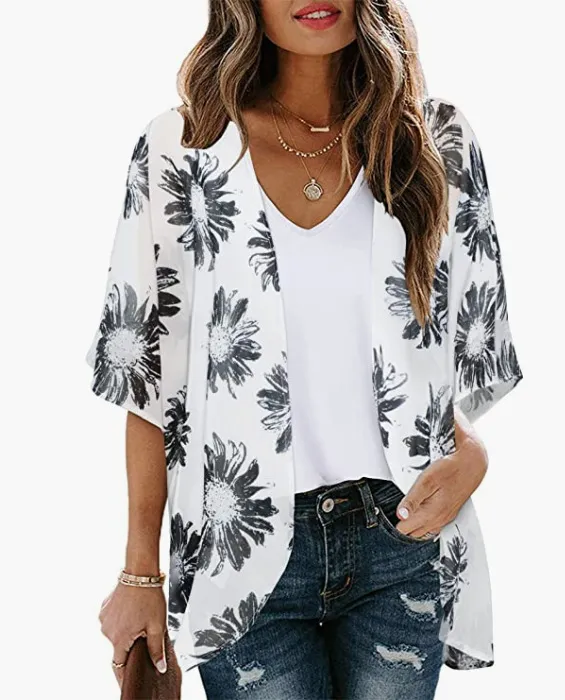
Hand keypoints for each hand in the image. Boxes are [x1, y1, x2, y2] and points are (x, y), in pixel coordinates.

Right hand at [99, 581, 166, 686]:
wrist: (140, 573)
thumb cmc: (149, 597)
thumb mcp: (157, 626)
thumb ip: (156, 649)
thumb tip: (159, 668)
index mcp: (120, 639)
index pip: (119, 666)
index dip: (124, 675)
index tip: (127, 682)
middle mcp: (108, 631)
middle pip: (120, 647)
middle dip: (131, 644)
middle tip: (145, 632)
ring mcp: (104, 619)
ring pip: (116, 632)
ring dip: (126, 630)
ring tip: (140, 616)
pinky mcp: (104, 608)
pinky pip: (112, 620)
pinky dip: (121, 619)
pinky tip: (132, 609)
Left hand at [395, 411, 487, 538]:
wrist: (472, 465)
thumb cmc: (449, 470)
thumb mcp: (427, 481)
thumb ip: (413, 500)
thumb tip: (400, 515)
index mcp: (432, 513)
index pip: (406, 530)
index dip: (394, 524)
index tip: (385, 515)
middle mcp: (439, 519)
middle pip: (414, 534)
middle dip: (402, 526)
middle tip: (391, 514)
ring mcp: (445, 517)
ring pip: (424, 531)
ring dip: (412, 526)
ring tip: (403, 514)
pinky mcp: (449, 513)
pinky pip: (433, 526)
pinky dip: (423, 524)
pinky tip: (418, 514)